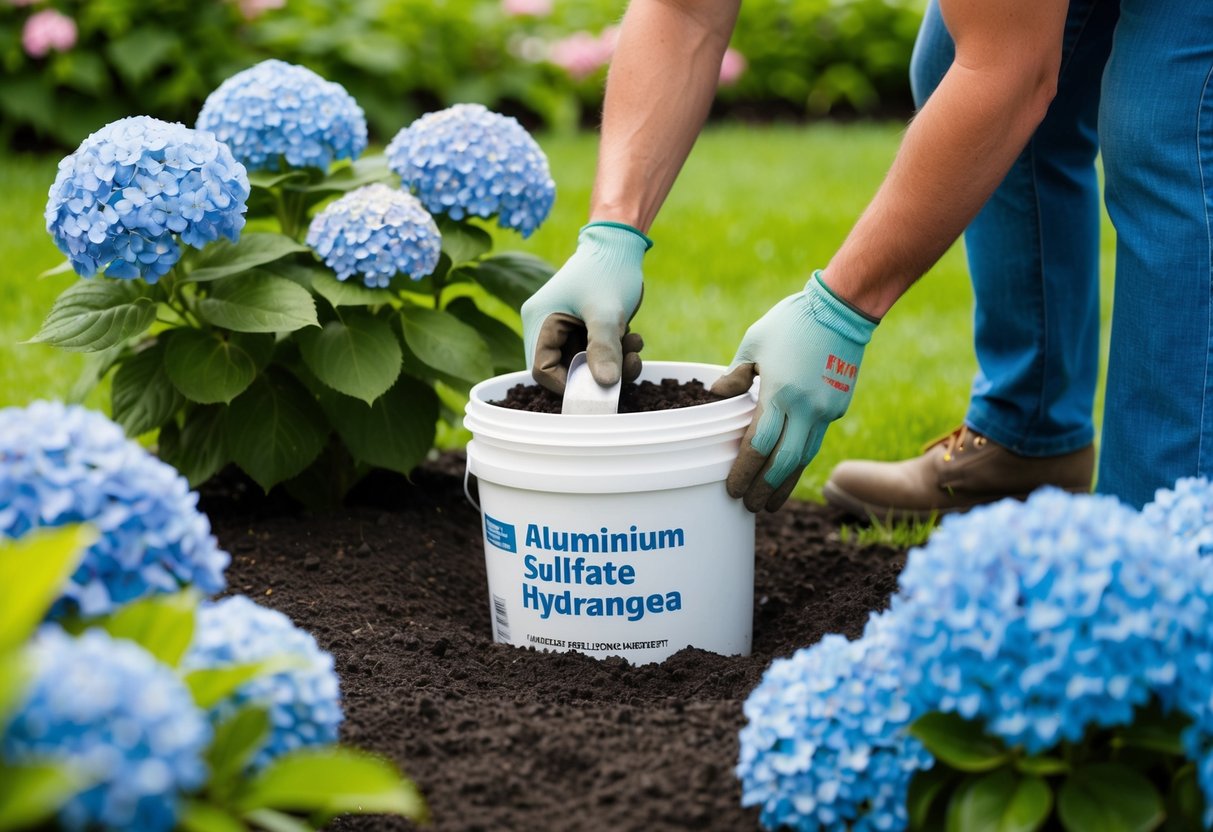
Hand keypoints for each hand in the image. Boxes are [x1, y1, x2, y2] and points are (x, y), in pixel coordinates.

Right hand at [521, 222, 649, 392]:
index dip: (567, 385)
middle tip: (628, 364)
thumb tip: (606, 385)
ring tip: (635, 347)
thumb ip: (604, 349)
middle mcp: (547, 326)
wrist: (621, 243)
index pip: (541, 369)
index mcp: (540, 320)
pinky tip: (634, 339)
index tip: (599, 387)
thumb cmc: (608, 269)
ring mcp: (566, 328)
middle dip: (598, 373)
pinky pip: (595, 352)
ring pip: (584, 363)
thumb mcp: (607, 312)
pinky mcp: (583, 327)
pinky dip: (615, 353)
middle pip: (565, 369)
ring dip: (612, 363)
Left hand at [711, 272, 877, 511]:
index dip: (744, 470)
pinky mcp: (838, 406)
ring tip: (771, 504)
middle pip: (783, 461)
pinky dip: (800, 460)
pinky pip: (816, 440)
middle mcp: (806, 407)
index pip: (759, 444)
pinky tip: (788, 471)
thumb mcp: (754, 341)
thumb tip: (719, 396)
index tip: (732, 487)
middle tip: (750, 506)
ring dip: (786, 483)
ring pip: (804, 457)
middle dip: (765, 487)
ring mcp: (826, 409)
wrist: (842, 310)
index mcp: (780, 392)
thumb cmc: (793, 321)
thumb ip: (736, 373)